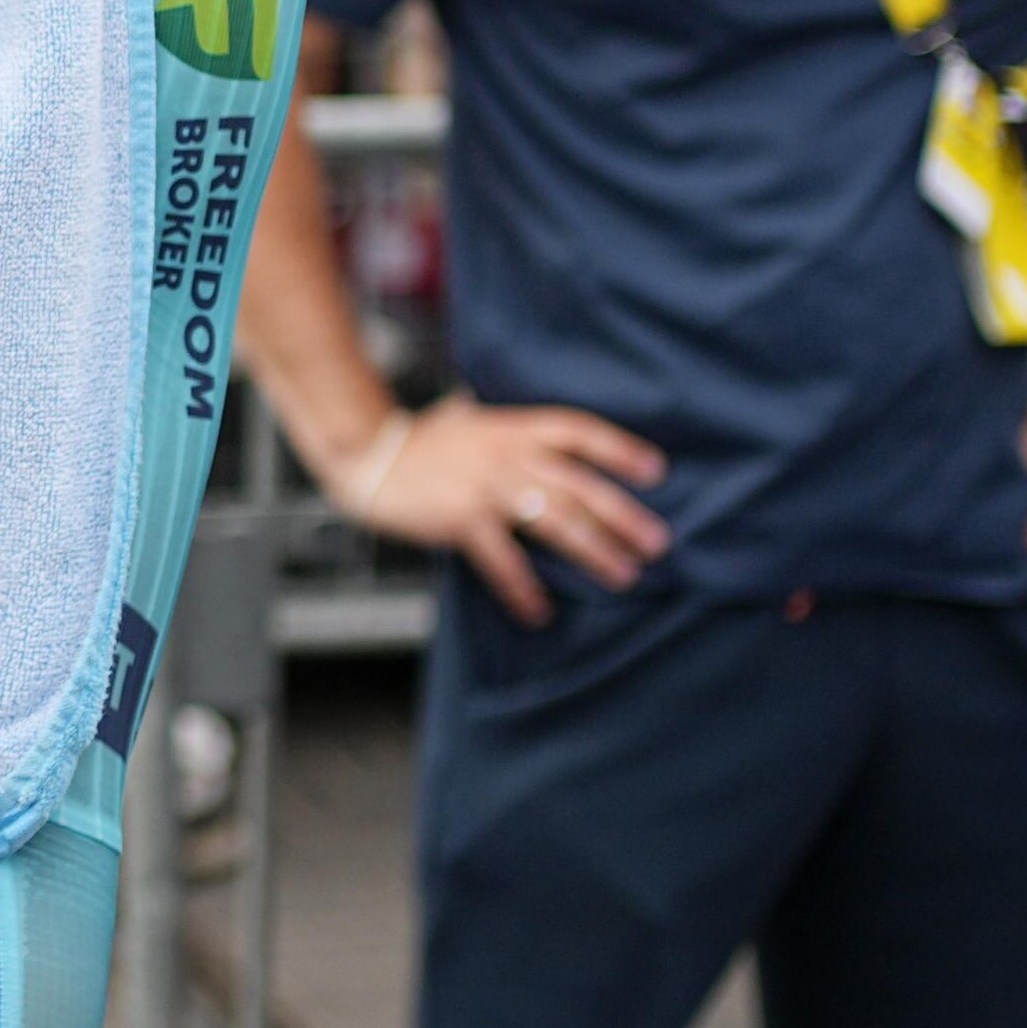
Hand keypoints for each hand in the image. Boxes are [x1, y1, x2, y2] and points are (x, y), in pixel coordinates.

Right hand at [325, 393, 668, 625]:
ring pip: (554, 521)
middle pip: (579, 485)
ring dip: (593, 551)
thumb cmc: (420, 440)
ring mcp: (485, 487)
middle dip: (622, 515)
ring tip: (623, 576)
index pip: (578, 432)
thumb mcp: (467, 416)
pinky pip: (502, 559)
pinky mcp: (461, 519)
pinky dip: (522, 588)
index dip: (619, 450)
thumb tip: (535, 427)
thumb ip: (504, 424)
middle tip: (657, 543)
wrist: (369, 456)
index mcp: (513, 428)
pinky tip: (540, 611)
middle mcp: (507, 455)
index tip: (655, 472)